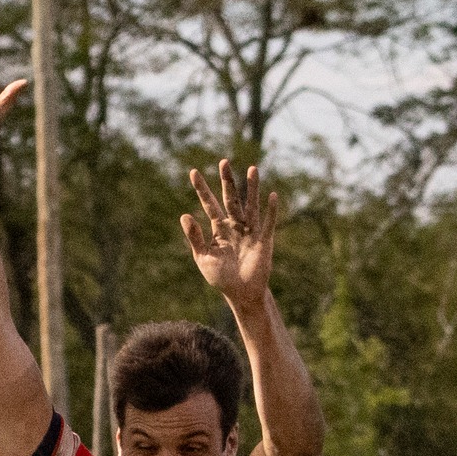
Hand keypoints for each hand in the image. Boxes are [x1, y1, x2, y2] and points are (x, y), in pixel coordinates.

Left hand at [181, 160, 277, 313]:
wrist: (240, 293)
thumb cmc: (221, 277)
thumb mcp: (203, 258)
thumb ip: (195, 238)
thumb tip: (184, 215)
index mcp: (219, 228)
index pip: (209, 205)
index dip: (201, 189)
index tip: (193, 172)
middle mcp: (235, 225)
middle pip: (230, 199)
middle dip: (227, 181)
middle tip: (223, 162)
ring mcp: (250, 231)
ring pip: (250, 205)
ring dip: (252, 189)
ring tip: (252, 169)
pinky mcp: (263, 240)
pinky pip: (267, 223)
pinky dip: (270, 211)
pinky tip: (271, 196)